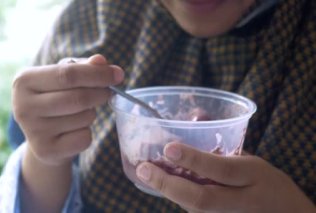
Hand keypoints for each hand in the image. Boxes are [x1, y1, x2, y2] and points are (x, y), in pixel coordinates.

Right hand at [12, 54, 123, 164]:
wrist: (42, 138)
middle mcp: (23, 106)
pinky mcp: (45, 151)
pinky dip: (87, 133)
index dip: (97, 74)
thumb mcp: (63, 79)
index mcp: (24, 81)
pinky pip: (83, 138)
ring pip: (83, 118)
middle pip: (78, 97)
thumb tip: (101, 61)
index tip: (118, 74)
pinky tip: (75, 131)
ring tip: (81, 113)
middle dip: (100, 93)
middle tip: (109, 92)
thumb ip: (83, 67)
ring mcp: (33, 131)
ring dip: (91, 114)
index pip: (68, 74)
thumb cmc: (55, 99)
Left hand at [136, 142, 314, 212]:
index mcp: (253, 176)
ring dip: (167, 191)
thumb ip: (223, 151)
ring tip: (145, 174)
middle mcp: (241, 201)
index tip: (169, 148)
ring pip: (193, 208)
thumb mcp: (252, 161)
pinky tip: (162, 184)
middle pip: (201, 198)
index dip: (194, 160)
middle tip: (142, 169)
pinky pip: (195, 211)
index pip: (221, 169)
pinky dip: (177, 197)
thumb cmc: (267, 184)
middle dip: (168, 184)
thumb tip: (193, 123)